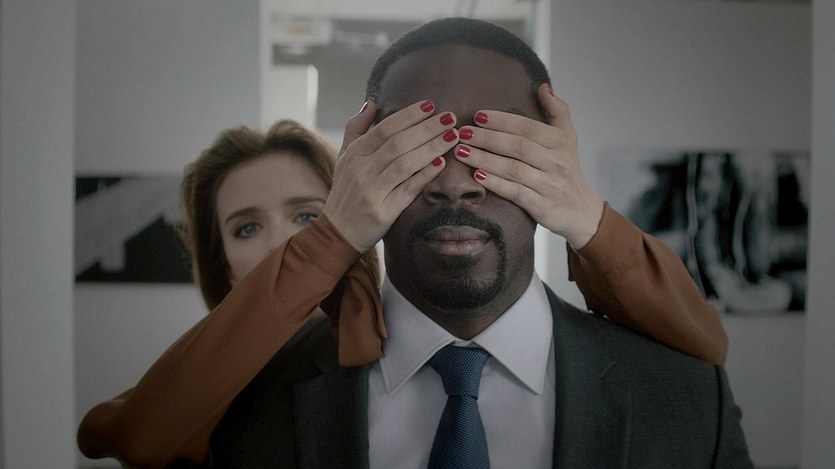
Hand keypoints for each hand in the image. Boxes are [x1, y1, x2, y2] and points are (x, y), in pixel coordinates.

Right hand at [323, 100, 459, 252]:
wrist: (337, 233)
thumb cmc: (345, 192)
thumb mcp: (344, 158)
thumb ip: (356, 129)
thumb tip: (371, 103)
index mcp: (355, 154)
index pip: (385, 128)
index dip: (409, 115)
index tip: (430, 105)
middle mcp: (362, 170)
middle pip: (398, 143)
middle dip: (427, 128)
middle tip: (450, 118)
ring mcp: (372, 191)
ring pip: (405, 163)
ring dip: (431, 148)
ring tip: (452, 137)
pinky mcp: (383, 211)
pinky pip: (408, 189)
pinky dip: (425, 175)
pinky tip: (441, 163)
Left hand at [453, 84, 603, 248]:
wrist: (581, 211)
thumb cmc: (567, 171)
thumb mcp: (568, 139)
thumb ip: (557, 111)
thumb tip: (543, 87)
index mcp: (561, 142)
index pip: (528, 127)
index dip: (502, 121)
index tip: (478, 116)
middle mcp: (557, 162)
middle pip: (518, 146)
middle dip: (487, 138)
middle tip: (463, 133)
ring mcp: (549, 185)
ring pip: (513, 169)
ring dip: (485, 159)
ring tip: (462, 152)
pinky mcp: (542, 206)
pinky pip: (515, 192)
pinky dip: (496, 184)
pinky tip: (477, 176)